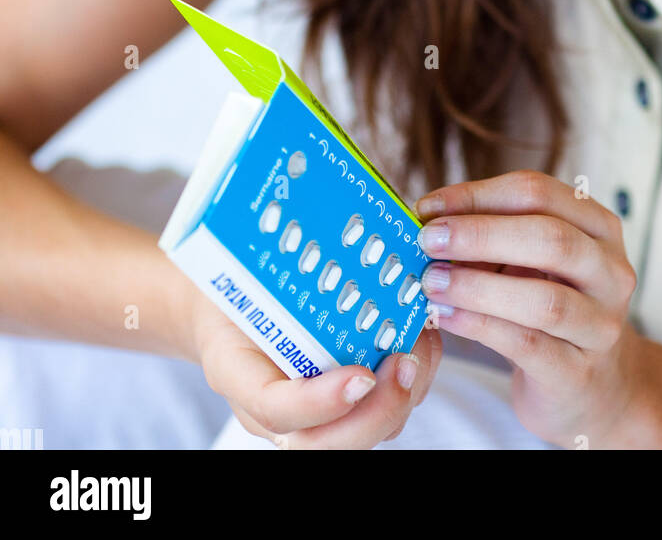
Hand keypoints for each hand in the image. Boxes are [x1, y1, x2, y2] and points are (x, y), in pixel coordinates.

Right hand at [187, 286, 441, 448]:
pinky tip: (423, 339)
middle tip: (405, 364)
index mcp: (236, 372)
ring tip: (422, 344)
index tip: (360, 378)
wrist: (228, 301)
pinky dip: (412, 380)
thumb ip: (260, 269)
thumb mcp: (230, 271)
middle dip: (378, 411)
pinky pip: (381, 407)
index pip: (275, 410)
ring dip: (404, 393)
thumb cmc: (231, 284)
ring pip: (363, 429)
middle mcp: (274, 404)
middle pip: (327, 442)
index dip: (320, 404)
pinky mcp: (344, 398)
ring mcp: (310, 409)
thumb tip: (294, 229)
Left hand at [415, 170, 643, 448]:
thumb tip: (428, 217)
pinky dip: (480, 326)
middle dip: (481, 234)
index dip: (478, 195)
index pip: (538, 193)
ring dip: (477, 286)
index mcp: (598, 227)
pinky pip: (528, 345)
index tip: (429, 207)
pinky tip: (445, 316)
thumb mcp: (529, 260)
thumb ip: (490, 235)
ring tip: (431, 282)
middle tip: (429, 239)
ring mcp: (601, 326)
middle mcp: (610, 272)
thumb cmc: (549, 307)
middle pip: (551, 238)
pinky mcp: (579, 373)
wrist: (591, 385)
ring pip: (544, 299)